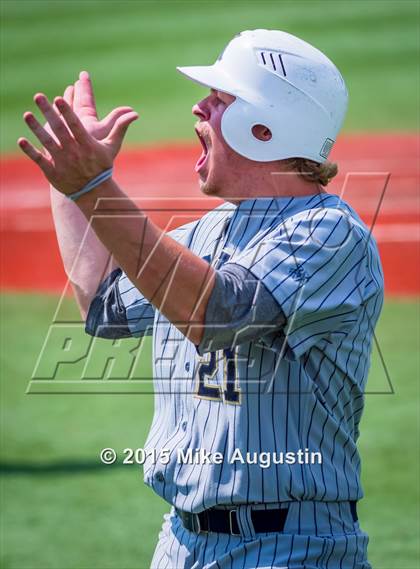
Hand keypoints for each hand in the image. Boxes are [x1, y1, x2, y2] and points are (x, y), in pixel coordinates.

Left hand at [18, 71, 137, 194]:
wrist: (93, 192)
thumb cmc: (101, 166)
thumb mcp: (111, 147)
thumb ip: (120, 128)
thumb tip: (134, 113)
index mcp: (87, 145)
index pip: (76, 126)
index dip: (67, 112)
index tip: (59, 99)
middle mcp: (74, 152)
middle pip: (59, 130)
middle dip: (49, 113)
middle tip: (38, 96)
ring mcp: (62, 162)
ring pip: (47, 143)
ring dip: (36, 128)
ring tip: (27, 114)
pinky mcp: (53, 172)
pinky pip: (40, 160)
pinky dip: (31, 151)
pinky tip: (21, 140)